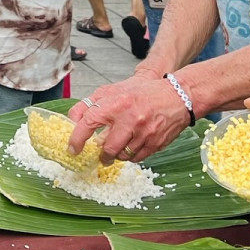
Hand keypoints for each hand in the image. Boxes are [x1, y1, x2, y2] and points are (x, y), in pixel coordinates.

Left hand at [69, 76, 191, 161]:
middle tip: (99, 153)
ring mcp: (144, 133)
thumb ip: (90, 104)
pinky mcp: (155, 144)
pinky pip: (136, 158)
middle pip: (107, 147)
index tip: (73, 148)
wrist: (176, 96)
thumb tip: (72, 120)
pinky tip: (132, 144)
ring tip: (118, 145)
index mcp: (117, 103)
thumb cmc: (143, 93)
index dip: (77, 138)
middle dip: (100, 154)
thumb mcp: (113, 90)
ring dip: (116, 154)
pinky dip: (130, 155)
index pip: (89, 122)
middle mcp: (130, 119)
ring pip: (121, 155)